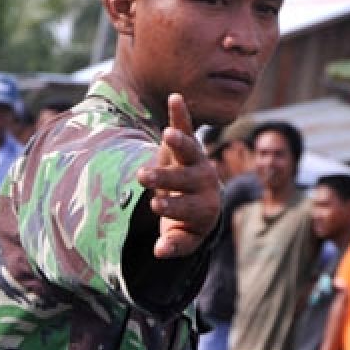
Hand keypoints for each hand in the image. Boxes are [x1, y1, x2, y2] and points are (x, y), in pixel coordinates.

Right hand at [136, 94, 220, 258]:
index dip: (173, 207)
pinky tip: (176, 98)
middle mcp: (205, 183)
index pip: (188, 207)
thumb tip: (160, 252)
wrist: (202, 203)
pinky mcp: (190, 145)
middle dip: (164, 179)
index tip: (155, 206)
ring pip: (190, 151)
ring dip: (179, 143)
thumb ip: (174, 245)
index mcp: (205, 208)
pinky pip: (188, 128)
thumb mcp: (183, 238)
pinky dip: (181, 114)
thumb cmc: (186, 224)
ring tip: (167, 134)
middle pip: (184, 180)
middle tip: (144, 178)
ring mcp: (198, 161)